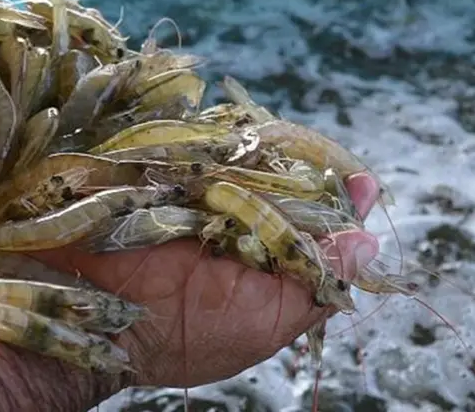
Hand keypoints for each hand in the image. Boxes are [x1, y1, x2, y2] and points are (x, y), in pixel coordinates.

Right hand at [33, 173, 380, 387]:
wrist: (106, 322)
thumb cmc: (191, 336)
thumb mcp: (268, 319)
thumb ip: (317, 279)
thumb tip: (369, 240)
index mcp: (268, 256)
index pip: (316, 215)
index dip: (340, 198)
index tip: (362, 181)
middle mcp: (240, 220)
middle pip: (287, 178)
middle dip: (304, 168)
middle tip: (316, 160)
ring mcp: (203, 194)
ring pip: (250, 157)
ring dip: (263, 152)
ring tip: (276, 147)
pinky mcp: (170, 173)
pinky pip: (205, 146)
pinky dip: (221, 141)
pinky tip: (235, 139)